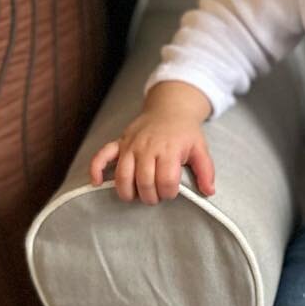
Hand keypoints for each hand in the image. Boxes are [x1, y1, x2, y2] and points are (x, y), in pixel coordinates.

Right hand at [88, 108, 216, 204]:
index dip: (169, 193)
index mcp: (169, 149)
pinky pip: (102, 156)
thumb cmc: (185, 132)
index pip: (166, 180)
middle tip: (155, 196)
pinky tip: (97, 183)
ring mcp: (131, 145)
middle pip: (144, 181)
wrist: (170, 109)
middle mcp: (147, 147)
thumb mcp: (200, 148)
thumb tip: (208, 192)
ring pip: (123, 175)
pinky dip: (96, 169)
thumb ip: (206, 170)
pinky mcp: (119, 143)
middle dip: (150, 196)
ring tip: (136, 195)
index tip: (172, 192)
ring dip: (128, 192)